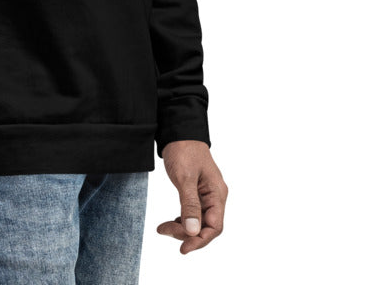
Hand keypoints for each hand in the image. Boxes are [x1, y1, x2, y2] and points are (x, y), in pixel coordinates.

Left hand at [156, 140, 227, 254]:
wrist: (178, 131)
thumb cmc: (184, 150)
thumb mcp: (185, 177)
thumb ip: (189, 204)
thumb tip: (193, 231)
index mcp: (217, 193)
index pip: (214, 226)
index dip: (200, 240)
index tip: (183, 249)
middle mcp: (215, 196)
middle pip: (206, 226)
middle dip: (186, 233)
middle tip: (164, 230)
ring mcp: (206, 194)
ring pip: (198, 221)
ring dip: (182, 228)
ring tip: (163, 228)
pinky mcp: (196, 192)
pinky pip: (193, 213)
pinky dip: (182, 220)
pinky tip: (171, 221)